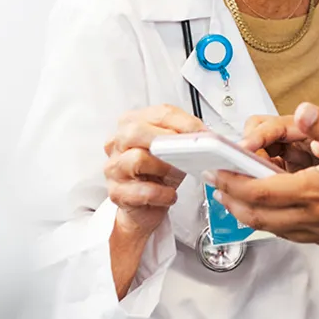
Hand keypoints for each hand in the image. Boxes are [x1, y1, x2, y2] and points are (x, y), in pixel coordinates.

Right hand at [103, 104, 206, 237]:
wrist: (144, 205)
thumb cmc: (158, 173)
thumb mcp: (173, 150)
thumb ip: (184, 137)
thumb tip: (204, 135)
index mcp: (132, 124)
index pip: (158, 113)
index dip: (184, 122)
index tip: (202, 133)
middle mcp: (118, 143)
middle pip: (136, 131)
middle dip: (167, 140)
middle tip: (187, 151)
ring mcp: (114, 168)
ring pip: (137, 159)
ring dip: (163, 167)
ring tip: (174, 175)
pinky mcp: (117, 192)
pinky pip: (142, 190)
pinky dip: (162, 193)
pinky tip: (168, 194)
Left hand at [213, 103, 318, 251]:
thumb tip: (302, 112)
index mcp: (317, 192)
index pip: (260, 190)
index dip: (233, 182)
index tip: (217, 173)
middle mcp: (317, 218)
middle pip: (260, 216)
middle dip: (234, 201)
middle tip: (220, 188)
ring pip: (277, 229)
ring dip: (254, 214)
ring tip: (242, 199)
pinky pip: (297, 235)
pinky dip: (278, 224)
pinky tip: (283, 213)